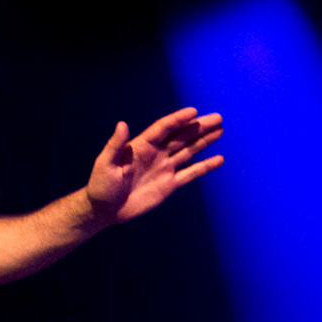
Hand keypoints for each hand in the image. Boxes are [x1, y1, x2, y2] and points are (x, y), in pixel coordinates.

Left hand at [85, 107, 223, 225]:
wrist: (104, 210)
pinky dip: (204, 167)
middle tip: (217, 118)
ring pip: (188, 151)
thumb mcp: (105, 164)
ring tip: (220, 130)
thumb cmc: (100, 185)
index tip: (194, 112)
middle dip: (199, 127)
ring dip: (204, 141)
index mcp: (141, 146)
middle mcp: (156, 154)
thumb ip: (115, 145)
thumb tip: (122, 124)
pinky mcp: (169, 185)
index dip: (178, 119)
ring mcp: (164, 168)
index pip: (163, 128)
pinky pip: (190, 173)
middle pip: (181, 136)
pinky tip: (218, 159)